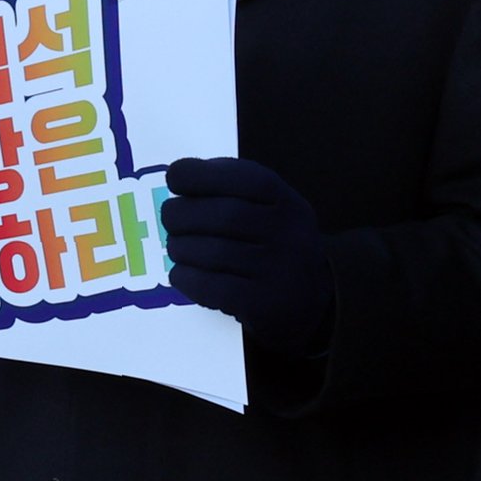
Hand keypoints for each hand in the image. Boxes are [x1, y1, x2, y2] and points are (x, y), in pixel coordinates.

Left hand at [159, 156, 334, 357]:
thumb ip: (233, 188)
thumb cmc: (273, 244)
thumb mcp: (270, 208)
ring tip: (176, 247)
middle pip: (224, 215)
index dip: (202, 174)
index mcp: (288, 202)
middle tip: (169, 218)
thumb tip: (180, 175)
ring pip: (214, 253)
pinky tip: (181, 274)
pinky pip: (213, 288)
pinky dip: (187, 278)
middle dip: (182, 214)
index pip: (245, 178)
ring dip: (180, 248)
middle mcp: (290, 233)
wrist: (311, 300)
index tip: (174, 178)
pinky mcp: (264, 305)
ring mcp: (279, 271)